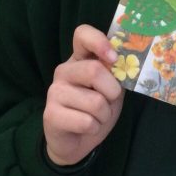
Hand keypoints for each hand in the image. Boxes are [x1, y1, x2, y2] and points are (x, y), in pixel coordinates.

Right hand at [43, 25, 123, 166]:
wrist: (76, 141)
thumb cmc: (96, 111)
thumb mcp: (111, 89)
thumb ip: (115, 74)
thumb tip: (125, 63)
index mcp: (79, 60)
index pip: (82, 34)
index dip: (99, 41)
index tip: (113, 58)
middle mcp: (63, 71)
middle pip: (94, 70)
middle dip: (112, 91)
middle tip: (109, 101)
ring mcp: (54, 92)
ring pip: (95, 102)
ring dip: (104, 115)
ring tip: (96, 117)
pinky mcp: (50, 114)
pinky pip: (86, 121)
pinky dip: (94, 127)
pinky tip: (86, 127)